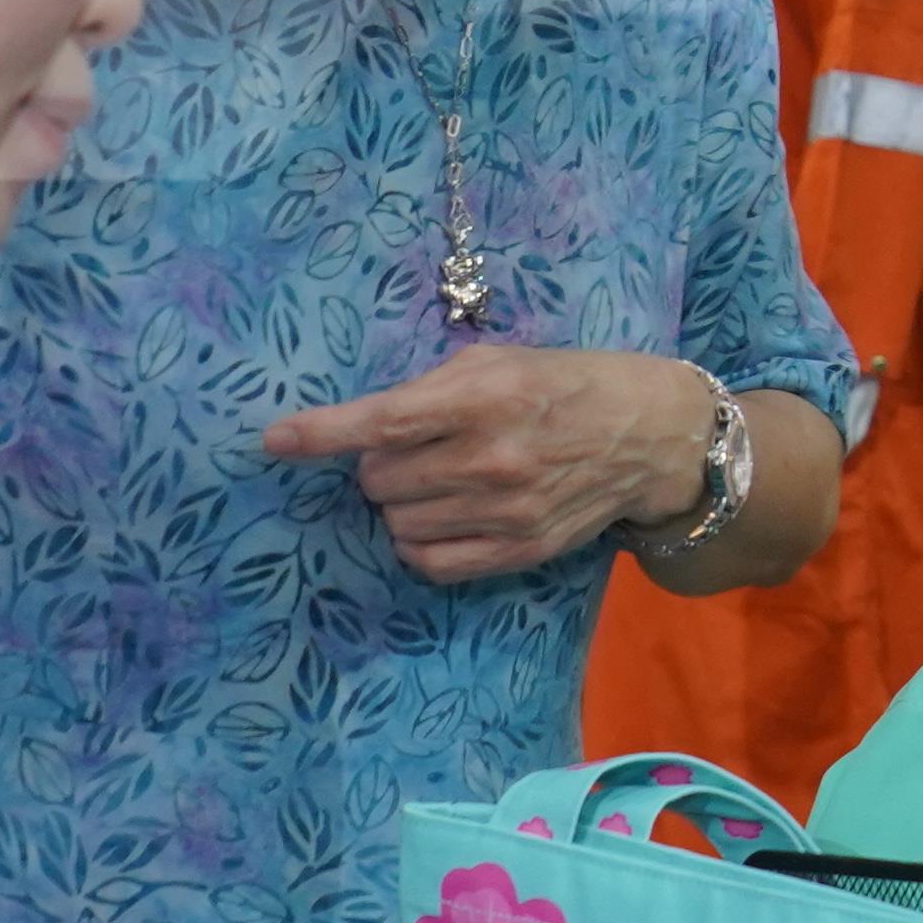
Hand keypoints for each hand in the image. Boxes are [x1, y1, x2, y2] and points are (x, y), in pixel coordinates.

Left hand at [269, 345, 706, 584]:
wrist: (649, 435)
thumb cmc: (564, 383)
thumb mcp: (499, 361)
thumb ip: (430, 389)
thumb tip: (361, 426)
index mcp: (486, 398)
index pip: (384, 421)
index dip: (321, 433)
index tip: (274, 441)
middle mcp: (493, 458)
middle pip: (380, 480)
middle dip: (380, 464)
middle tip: (415, 447)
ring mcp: (506, 512)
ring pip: (398, 523)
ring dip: (400, 502)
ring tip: (437, 479)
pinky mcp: (518, 551)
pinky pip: (429, 562)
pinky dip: (417, 542)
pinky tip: (440, 517)